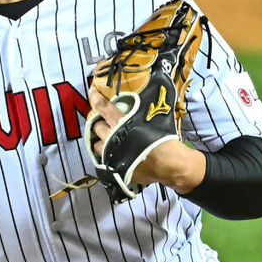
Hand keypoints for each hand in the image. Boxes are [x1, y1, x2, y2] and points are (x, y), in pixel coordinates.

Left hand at [87, 87, 205, 194]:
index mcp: (120, 123)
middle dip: (100, 124)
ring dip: (101, 142)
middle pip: (97, 127)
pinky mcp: (114, 168)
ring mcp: (111, 154)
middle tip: (106, 124)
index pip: (102, 107)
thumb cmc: (163, 139)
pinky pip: (106, 161)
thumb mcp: (153, 119)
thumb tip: (146, 96)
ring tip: (108, 142)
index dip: (96, 98)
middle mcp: (111, 138)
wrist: (167, 164)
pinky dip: (109, 158)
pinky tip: (115, 157)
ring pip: (97, 146)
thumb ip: (142, 112)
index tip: (93, 92)